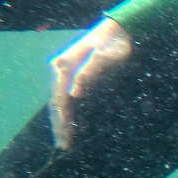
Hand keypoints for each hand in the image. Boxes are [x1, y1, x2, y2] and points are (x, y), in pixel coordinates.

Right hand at [49, 17, 133, 149]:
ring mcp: (65, 70)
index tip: (65, 138)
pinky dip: (68, 111)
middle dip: (59, 125)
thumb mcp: (104, 57)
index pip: (59, 100)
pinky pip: (67, 96)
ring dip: (62, 120)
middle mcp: (60, 69)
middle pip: (56, 102)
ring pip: (60, 100)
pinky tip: (72, 123)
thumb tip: (73, 93)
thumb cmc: (114, 44)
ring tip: (65, 140)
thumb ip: (89, 73)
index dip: (61, 121)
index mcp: (64, 66)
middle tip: (63, 146)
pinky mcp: (74, 73)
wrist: (120, 30)